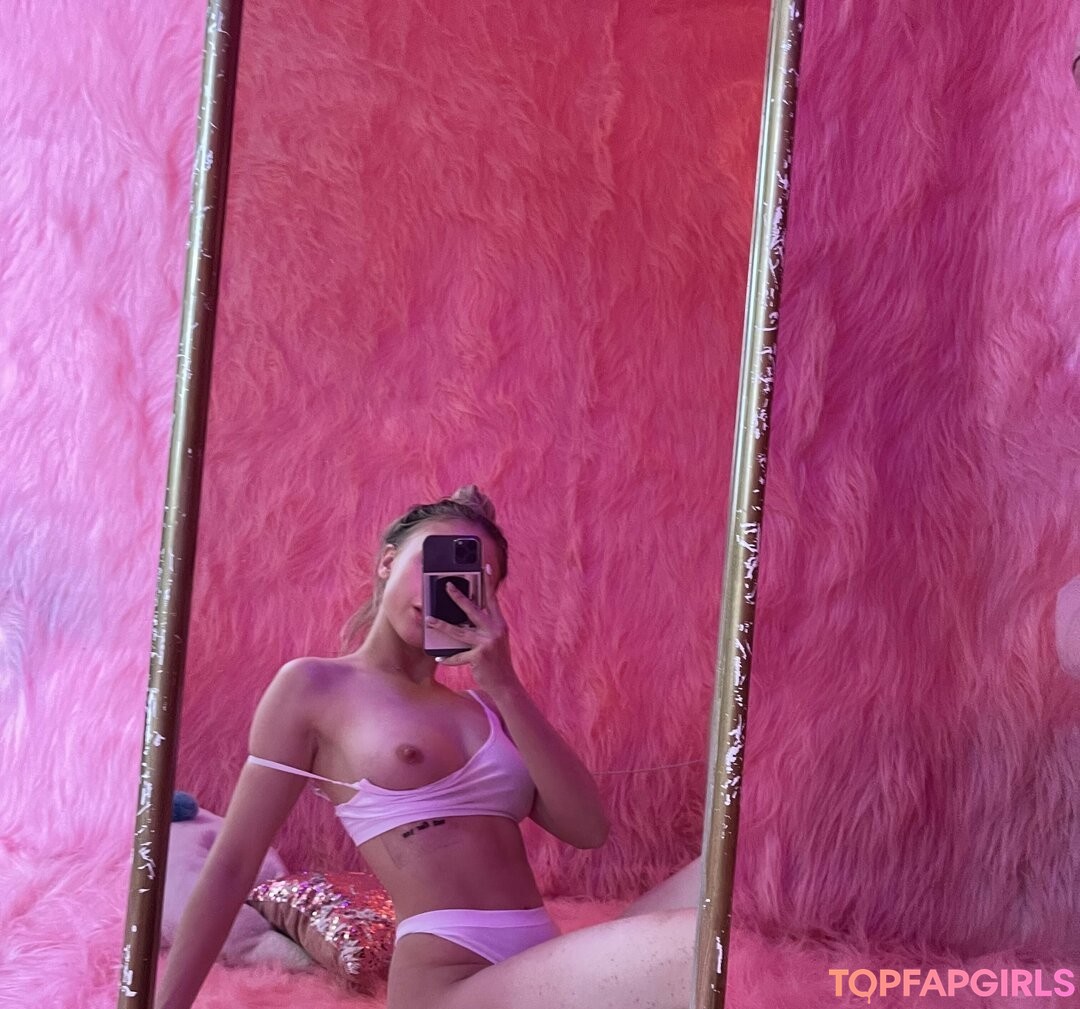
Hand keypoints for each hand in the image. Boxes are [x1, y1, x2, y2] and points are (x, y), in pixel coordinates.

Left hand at [426, 564, 517, 691]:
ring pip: (459, 632)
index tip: (485, 567)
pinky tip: (440, 658)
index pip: (492, 599)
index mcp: (499, 624)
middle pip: (473, 610)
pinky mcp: (479, 656)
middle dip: (458, 597)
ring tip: (429, 620)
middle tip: (447, 586)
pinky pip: (459, 656)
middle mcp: (495, 630)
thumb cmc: (497, 660)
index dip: (488, 583)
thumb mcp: (496, 640)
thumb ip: (485, 627)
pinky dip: (449, 658)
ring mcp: (487, 643)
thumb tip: (467, 616)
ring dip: (442, 626)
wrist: (505, 683)